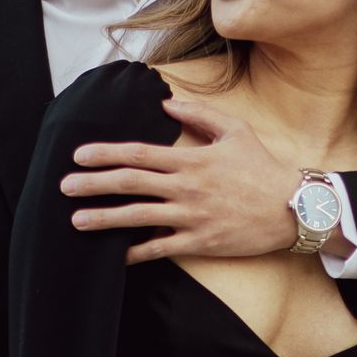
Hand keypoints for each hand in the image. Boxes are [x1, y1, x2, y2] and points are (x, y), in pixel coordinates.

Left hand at [60, 94, 297, 264]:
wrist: (293, 208)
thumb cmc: (263, 168)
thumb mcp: (235, 130)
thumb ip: (199, 113)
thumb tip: (166, 100)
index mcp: (191, 159)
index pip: (138, 153)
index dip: (105, 153)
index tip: (79, 155)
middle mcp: (186, 187)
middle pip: (130, 183)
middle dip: (93, 184)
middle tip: (63, 187)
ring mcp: (191, 216)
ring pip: (138, 217)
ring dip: (104, 218)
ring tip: (76, 220)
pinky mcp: (200, 242)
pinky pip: (160, 248)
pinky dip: (135, 253)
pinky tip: (114, 256)